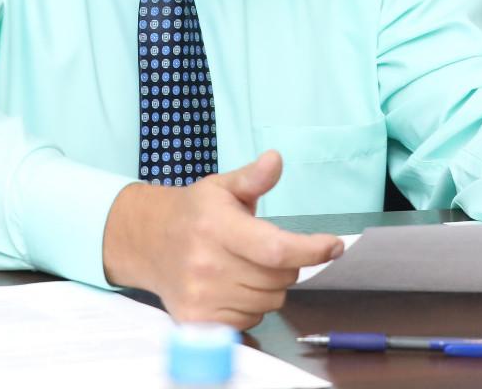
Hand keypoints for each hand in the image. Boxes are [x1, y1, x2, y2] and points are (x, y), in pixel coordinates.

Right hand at [101, 150, 342, 328]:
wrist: (148, 242)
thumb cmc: (194, 213)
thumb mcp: (222, 186)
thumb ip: (253, 177)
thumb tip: (275, 160)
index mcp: (217, 227)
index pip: (276, 249)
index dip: (311, 250)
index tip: (334, 246)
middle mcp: (206, 265)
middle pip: (279, 279)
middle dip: (287, 265)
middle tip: (267, 250)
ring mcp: (200, 297)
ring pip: (269, 302)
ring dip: (269, 287)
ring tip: (246, 267)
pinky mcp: (196, 321)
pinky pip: (249, 321)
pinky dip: (251, 307)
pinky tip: (233, 287)